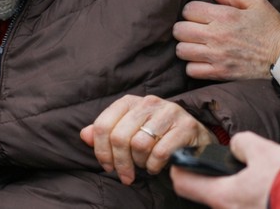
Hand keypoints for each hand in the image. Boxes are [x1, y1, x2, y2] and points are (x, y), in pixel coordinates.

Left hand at [80, 94, 216, 185]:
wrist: (195, 140)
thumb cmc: (157, 138)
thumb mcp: (129, 134)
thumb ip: (106, 134)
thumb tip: (84, 135)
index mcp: (130, 102)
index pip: (103, 125)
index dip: (101, 151)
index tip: (108, 167)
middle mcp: (149, 102)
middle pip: (119, 136)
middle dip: (121, 162)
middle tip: (126, 175)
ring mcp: (169, 111)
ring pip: (139, 144)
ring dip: (140, 163)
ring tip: (145, 165)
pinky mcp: (186, 126)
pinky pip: (160, 152)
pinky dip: (155, 165)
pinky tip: (157, 166)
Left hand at [170, 131, 279, 207]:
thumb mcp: (263, 150)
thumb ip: (242, 144)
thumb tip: (237, 146)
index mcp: (223, 196)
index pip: (183, 185)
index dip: (180, 170)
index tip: (183, 163)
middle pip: (211, 196)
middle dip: (220, 182)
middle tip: (237, 170)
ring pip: (231, 204)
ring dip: (241, 194)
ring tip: (262, 182)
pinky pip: (249, 207)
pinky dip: (254, 201)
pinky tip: (270, 193)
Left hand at [174, 0, 279, 79]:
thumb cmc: (274, 29)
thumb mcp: (258, 4)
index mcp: (224, 15)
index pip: (188, 10)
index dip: (191, 11)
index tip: (198, 15)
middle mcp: (216, 35)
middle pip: (179, 30)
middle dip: (184, 28)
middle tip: (194, 30)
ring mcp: (216, 56)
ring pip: (182, 51)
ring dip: (186, 47)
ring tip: (196, 46)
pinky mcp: (220, 73)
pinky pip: (191, 71)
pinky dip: (193, 66)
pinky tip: (202, 61)